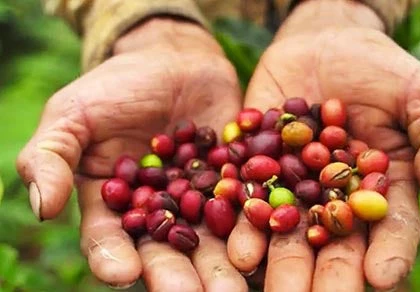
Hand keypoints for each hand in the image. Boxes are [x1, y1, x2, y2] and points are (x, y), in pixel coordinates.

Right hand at [16, 18, 246, 290]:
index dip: (112, 258)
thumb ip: (52, 157)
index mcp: (115, 205)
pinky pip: (247, 205)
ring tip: (236, 284)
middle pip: (166, 251)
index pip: (109, 239)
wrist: (174, 60)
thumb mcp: (73, 115)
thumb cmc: (117, 86)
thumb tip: (43, 207)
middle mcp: (159, 212)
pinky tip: (265, 241)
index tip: (121, 273)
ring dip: (223, 264)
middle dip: (179, 277)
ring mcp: (200, 200)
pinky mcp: (236, 182)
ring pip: (211, 239)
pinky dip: (256, 222)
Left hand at [227, 1, 419, 290]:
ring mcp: (294, 185)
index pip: (390, 228)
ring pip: (287, 229)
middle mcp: (335, 197)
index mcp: (381, 188)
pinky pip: (248, 196)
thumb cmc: (381, 68)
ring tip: (262, 280)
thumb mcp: (418, 95)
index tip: (382, 277)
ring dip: (276, 258)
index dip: (390, 252)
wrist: (325, 41)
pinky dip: (241, 219)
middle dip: (324, 273)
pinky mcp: (258, 166)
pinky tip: (234, 246)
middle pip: (334, 242)